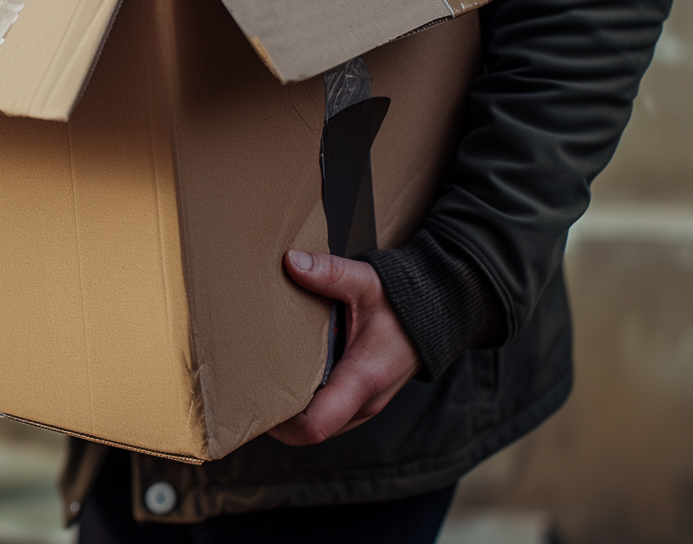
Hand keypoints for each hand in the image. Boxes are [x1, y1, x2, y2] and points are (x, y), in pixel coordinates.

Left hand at [268, 249, 420, 445]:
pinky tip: (291, 373)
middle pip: (309, 430)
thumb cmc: (405, 303)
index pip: (314, 426)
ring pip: (319, 423)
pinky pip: (329, 412)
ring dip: (293, 409)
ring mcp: (364, 404)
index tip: (254, 400)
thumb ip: (329, 273)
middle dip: (278, 415)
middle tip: (249, 386)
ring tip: (265, 379)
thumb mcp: (366, 282)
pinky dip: (308, 401)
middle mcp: (363, 403)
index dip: (279, 423)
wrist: (443, 312)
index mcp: (361, 380)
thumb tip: (291, 262)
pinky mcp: (363, 398)